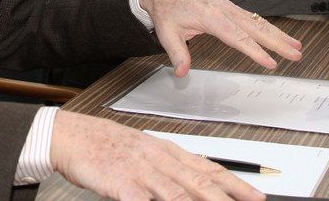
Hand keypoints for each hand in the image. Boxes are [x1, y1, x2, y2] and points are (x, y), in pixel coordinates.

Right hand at [50, 111, 264, 200]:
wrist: (73, 135)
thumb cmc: (107, 146)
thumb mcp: (145, 152)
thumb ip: (170, 168)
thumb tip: (196, 182)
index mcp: (167, 151)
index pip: (208, 168)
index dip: (234, 183)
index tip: (256, 196)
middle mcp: (159, 160)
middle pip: (199, 182)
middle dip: (226, 198)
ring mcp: (140, 171)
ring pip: (176, 193)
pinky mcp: (120, 183)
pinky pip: (141, 200)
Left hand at [137, 0, 301, 76]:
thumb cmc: (167, 11)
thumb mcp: (167, 33)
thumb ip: (177, 53)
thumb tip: (182, 72)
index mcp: (211, 17)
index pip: (237, 37)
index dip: (255, 51)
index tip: (271, 63)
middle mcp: (224, 10)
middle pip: (255, 28)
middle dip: (277, 42)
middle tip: (296, 54)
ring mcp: (229, 8)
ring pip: (258, 22)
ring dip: (278, 34)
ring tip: (297, 46)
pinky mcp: (230, 8)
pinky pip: (253, 18)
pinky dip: (268, 28)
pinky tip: (279, 36)